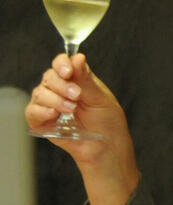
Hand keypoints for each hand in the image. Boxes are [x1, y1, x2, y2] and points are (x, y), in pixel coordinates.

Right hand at [26, 53, 139, 204]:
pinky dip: (41, 110)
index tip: (68, 71)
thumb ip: (86, 80)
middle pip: (49, 76)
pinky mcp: (42, 121)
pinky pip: (32, 111)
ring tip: (72, 109)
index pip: (62, 64)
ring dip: (55, 99)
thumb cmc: (108, 123)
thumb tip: (78, 57)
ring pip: (39, 92)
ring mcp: (50, 105)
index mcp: (77, 81)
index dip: (62, 64)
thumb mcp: (101, 98)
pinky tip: (54, 114)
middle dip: (62, 84)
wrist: (106, 147)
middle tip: (76, 96)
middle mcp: (61, 90)